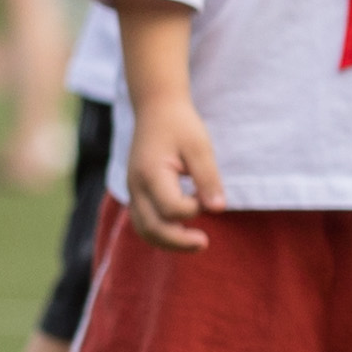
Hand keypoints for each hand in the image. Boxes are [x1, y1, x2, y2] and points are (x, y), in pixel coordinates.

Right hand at [114, 87, 221, 251]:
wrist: (155, 107)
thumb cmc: (180, 124)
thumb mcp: (200, 146)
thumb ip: (208, 178)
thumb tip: (218, 209)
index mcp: (151, 173)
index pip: (172, 208)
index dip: (194, 209)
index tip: (207, 195)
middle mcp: (137, 186)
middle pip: (152, 228)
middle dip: (179, 242)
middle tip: (204, 242)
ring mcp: (133, 190)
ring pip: (144, 230)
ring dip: (168, 242)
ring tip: (193, 243)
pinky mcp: (136, 192)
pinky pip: (143, 222)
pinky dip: (160, 233)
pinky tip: (180, 231)